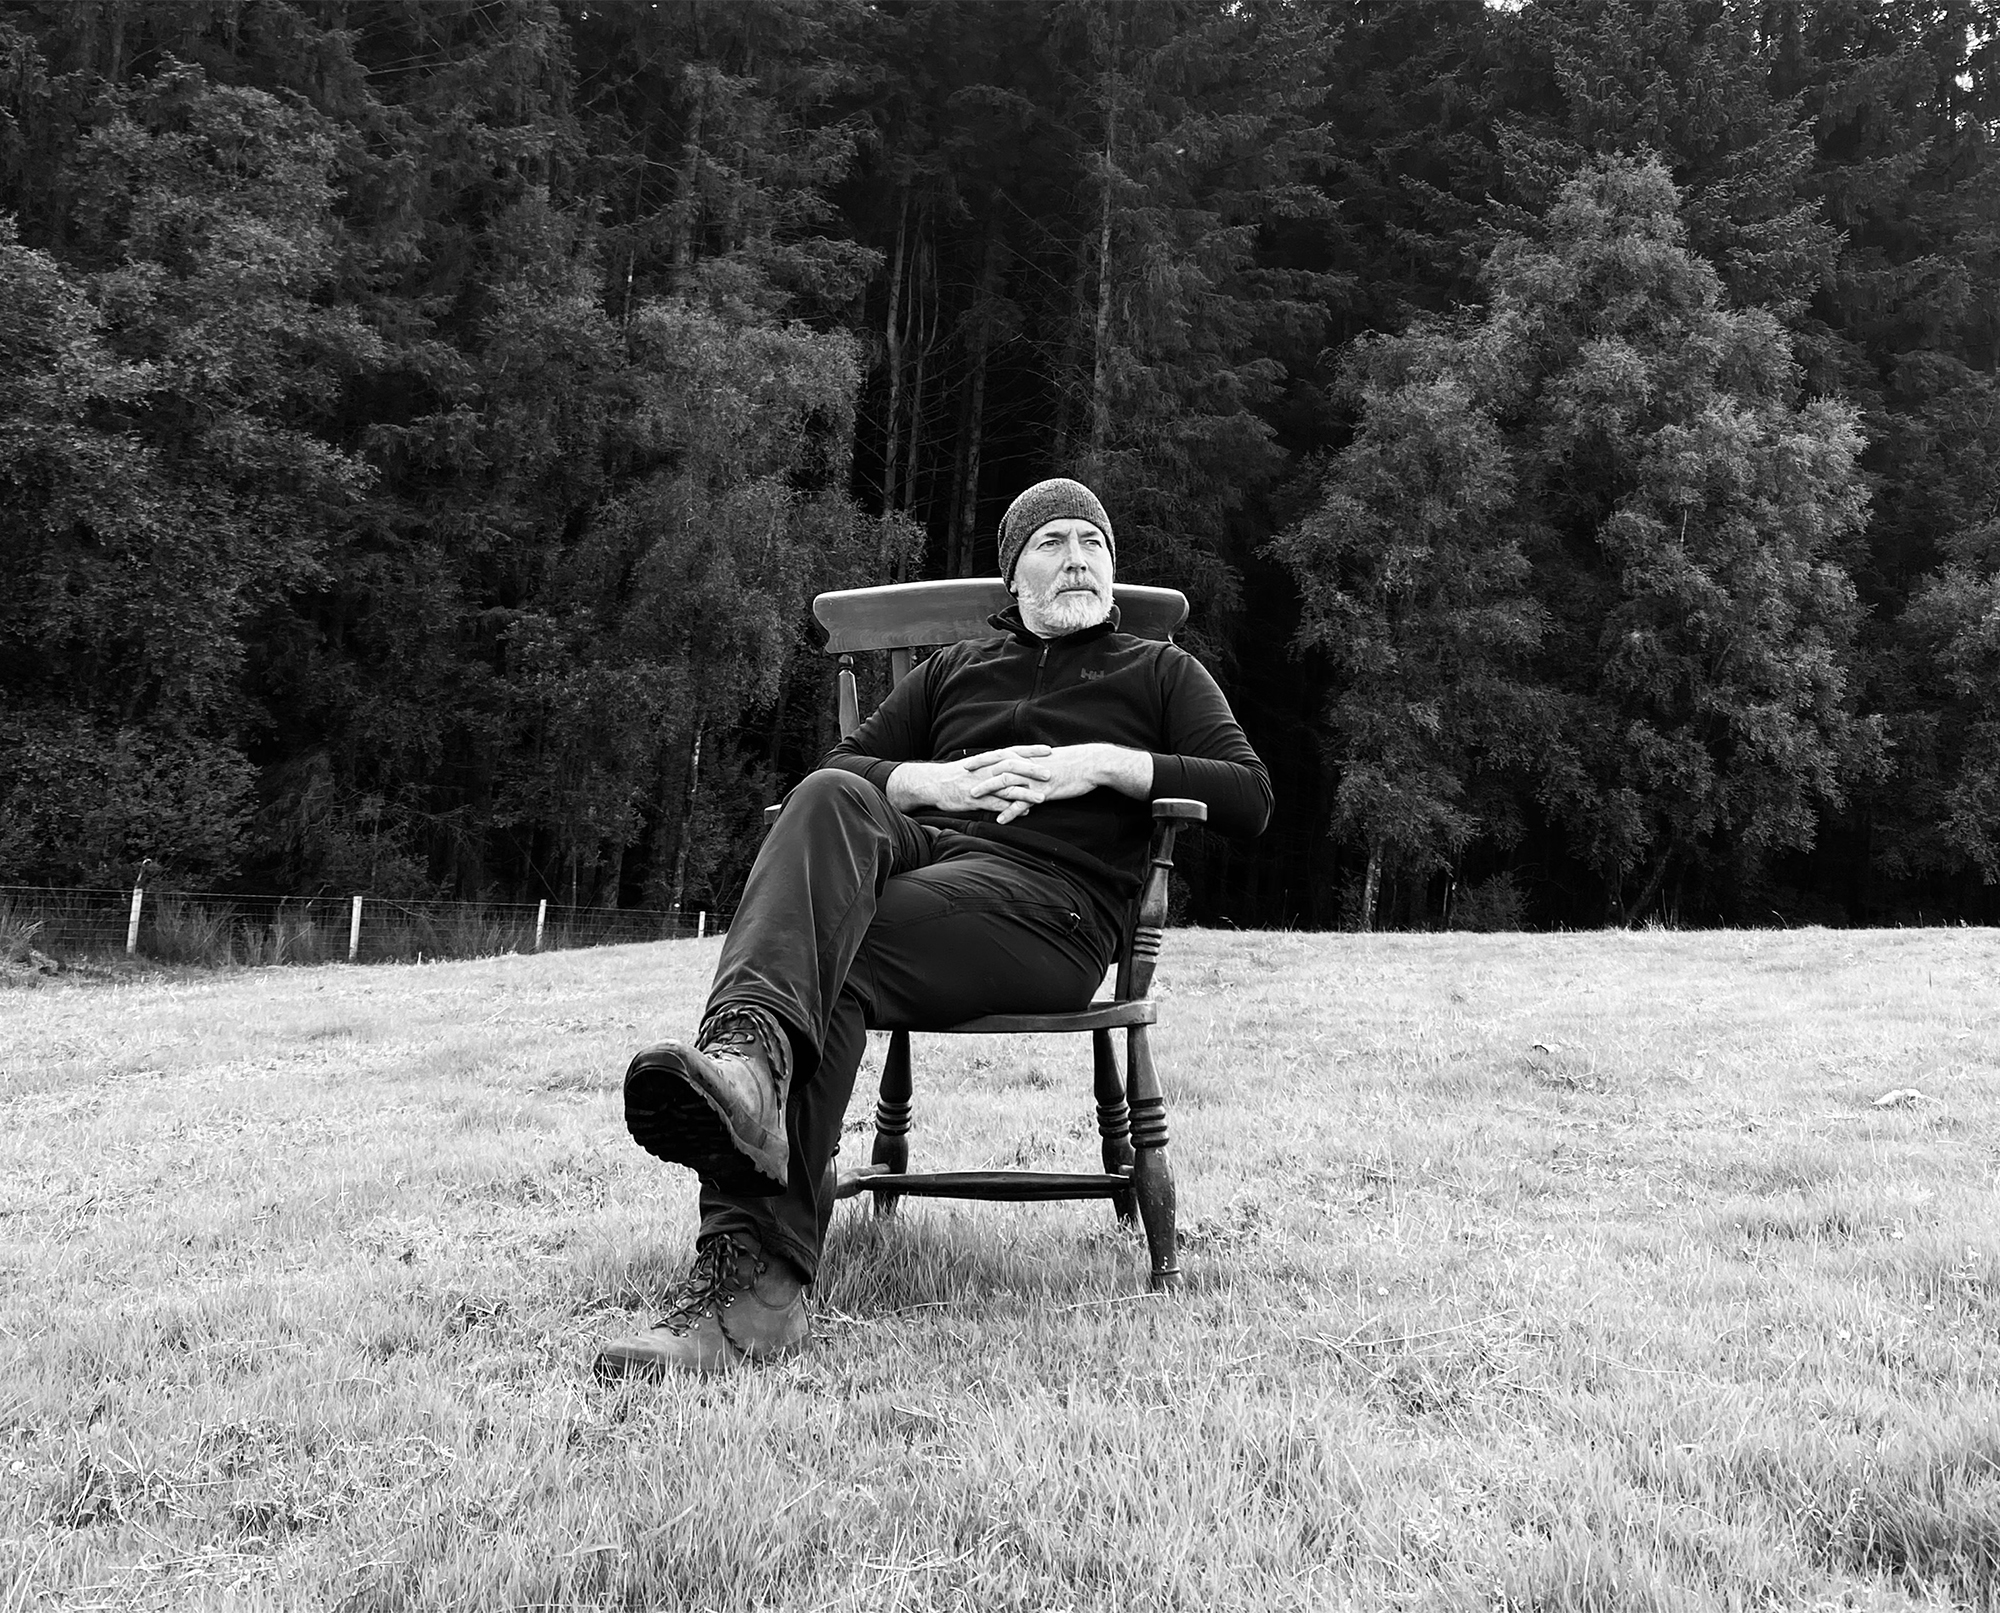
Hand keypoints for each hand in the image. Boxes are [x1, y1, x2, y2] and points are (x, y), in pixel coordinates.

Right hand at [886, 745, 1054, 819]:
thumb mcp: (977, 766)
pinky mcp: (975, 800)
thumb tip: (1014, 766)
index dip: (1031, 751)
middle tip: (1050, 773)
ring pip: (1007, 787)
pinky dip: (1010, 808)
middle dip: (1032, 770)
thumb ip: (995, 766)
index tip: (1049, 750)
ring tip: (1043, 798)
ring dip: (1026, 793)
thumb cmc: (957, 775)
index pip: (1013, 751)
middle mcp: (986, 770)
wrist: (933, 783)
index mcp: (988, 760)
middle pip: (1013, 767)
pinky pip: (996, 804)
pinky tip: (1024, 813)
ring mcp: (981, 785)